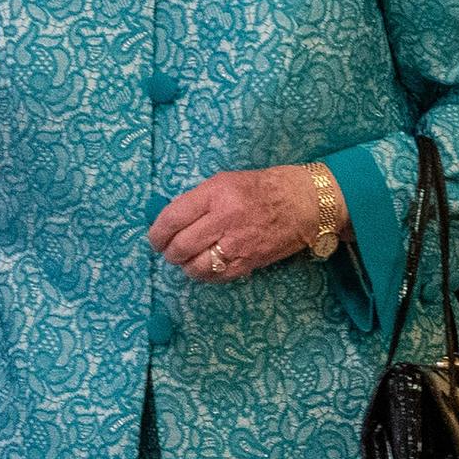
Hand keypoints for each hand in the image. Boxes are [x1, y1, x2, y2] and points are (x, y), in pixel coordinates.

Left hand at [147, 164, 350, 282]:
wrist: (303, 201)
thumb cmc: (262, 186)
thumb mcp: (226, 181)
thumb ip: (199, 200)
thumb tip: (172, 221)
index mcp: (216, 192)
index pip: (173, 217)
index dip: (157, 232)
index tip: (154, 238)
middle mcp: (224, 218)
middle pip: (181, 245)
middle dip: (169, 252)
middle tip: (169, 250)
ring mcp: (237, 243)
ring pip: (195, 266)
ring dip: (185, 266)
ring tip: (187, 259)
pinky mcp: (249, 262)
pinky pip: (216, 276)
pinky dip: (204, 274)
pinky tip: (205, 266)